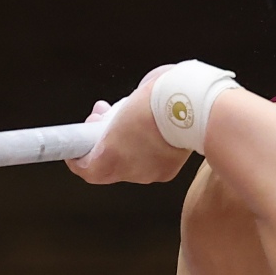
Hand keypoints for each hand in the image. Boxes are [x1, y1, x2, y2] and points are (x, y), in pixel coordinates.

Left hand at [67, 66, 195, 184]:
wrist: (198, 108)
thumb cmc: (161, 100)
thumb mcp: (126, 102)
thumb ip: (112, 115)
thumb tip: (107, 115)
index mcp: (111, 157)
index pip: (84, 169)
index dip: (78, 156)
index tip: (77, 142)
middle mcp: (129, 171)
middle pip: (106, 163)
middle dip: (102, 141)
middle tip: (102, 119)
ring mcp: (149, 173)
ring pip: (127, 162)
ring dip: (124, 144)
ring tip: (129, 119)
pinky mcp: (167, 171)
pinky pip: (148, 162)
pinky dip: (145, 149)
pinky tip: (150, 130)